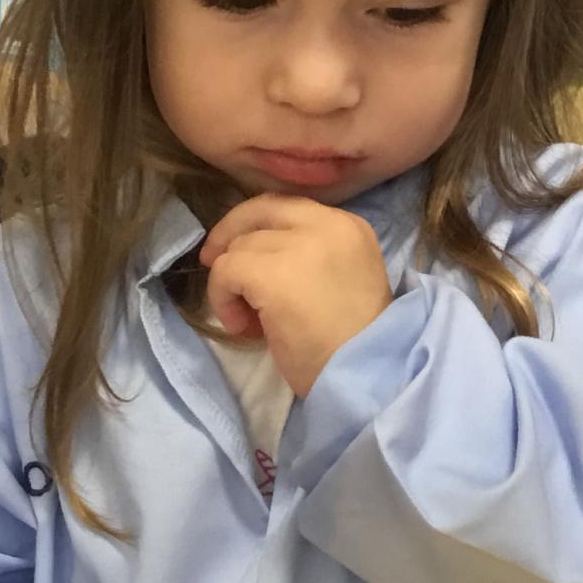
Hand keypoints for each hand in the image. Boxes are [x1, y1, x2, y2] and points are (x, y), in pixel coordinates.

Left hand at [194, 195, 393, 396]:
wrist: (368, 375)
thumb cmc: (356, 343)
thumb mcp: (342, 279)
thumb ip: (310, 255)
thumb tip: (255, 255)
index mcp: (349, 226)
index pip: (288, 207)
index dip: (256, 225)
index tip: (240, 252)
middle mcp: (327, 224)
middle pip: (260, 211)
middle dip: (229, 235)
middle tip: (214, 265)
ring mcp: (299, 245)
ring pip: (238, 247)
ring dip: (232, 283)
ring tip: (249, 321)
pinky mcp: (273, 273)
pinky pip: (226, 271)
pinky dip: (222, 298)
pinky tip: (242, 326)